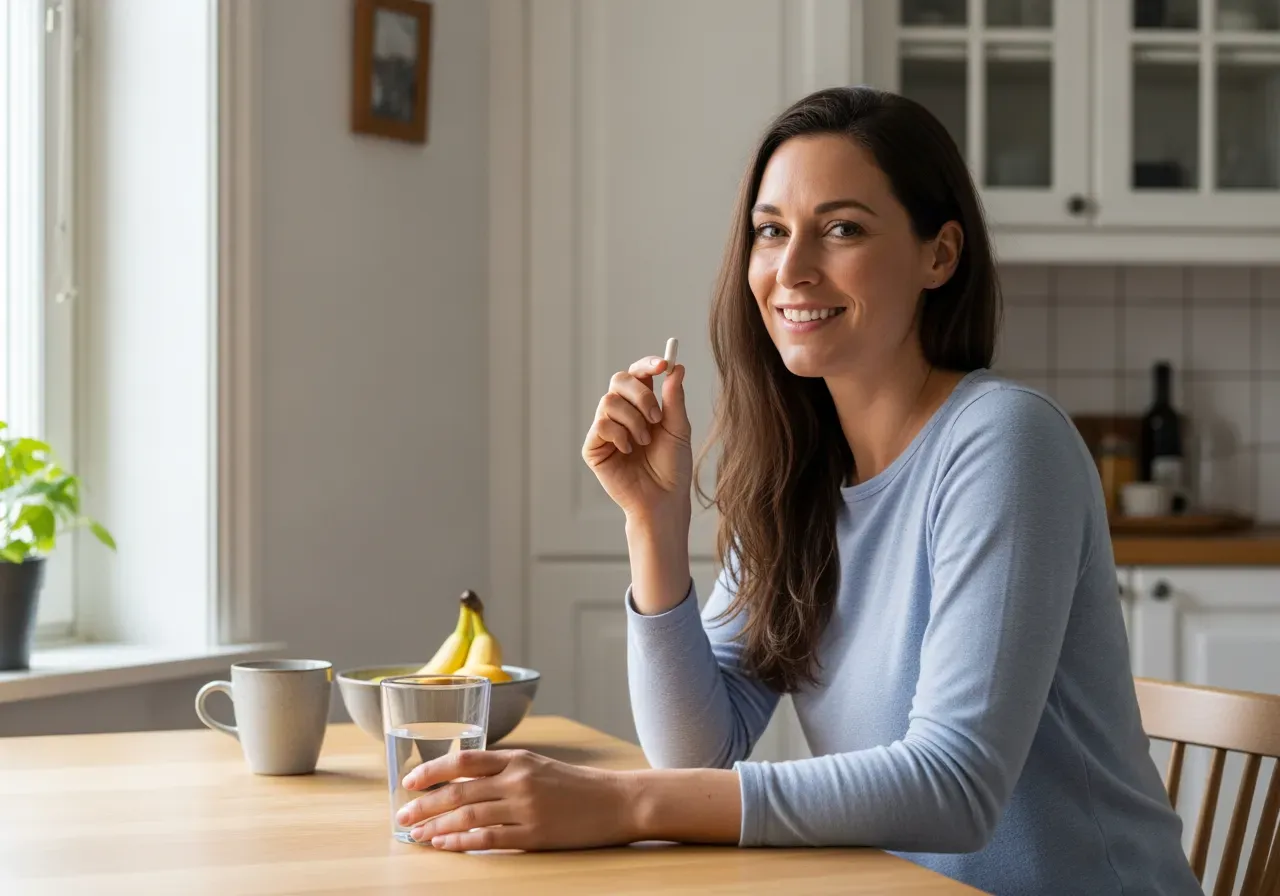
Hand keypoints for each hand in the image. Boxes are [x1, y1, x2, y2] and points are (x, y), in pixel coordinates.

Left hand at [395, 748, 636, 851]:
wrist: (618, 801)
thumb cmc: (577, 785)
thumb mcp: (539, 766)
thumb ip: (505, 770)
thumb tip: (463, 781)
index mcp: (518, 758)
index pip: (464, 760)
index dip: (432, 771)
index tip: (409, 782)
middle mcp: (518, 780)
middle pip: (459, 791)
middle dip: (425, 804)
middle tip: (403, 815)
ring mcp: (525, 809)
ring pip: (468, 816)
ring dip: (437, 826)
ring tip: (417, 834)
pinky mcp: (534, 836)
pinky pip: (487, 839)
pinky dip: (461, 842)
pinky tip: (445, 845)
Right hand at [581, 356, 691, 525]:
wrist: (663, 498)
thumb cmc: (672, 466)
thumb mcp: (678, 428)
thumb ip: (674, 398)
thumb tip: (676, 367)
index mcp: (642, 405)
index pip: (638, 374)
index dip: (647, 365)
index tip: (663, 365)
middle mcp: (621, 413)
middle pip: (619, 379)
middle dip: (641, 394)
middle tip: (657, 417)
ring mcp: (605, 429)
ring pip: (609, 401)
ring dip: (634, 421)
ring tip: (645, 442)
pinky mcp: (593, 447)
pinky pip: (601, 425)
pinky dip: (619, 435)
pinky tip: (628, 451)